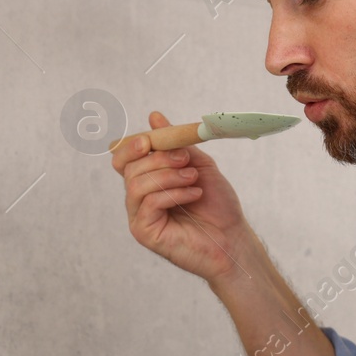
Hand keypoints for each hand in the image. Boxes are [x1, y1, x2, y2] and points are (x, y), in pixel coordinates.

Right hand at [110, 111, 249, 285]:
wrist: (233, 238)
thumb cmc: (217, 205)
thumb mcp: (199, 165)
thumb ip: (176, 144)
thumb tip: (154, 117)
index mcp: (148, 181)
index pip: (123, 159)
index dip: (130, 146)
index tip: (150, 140)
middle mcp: (139, 198)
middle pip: (128, 168)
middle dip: (158, 159)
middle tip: (186, 160)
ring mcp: (139, 216)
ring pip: (136, 185)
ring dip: (168, 176)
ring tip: (194, 179)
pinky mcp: (144, 232)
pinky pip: (148, 203)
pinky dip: (173, 194)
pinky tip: (195, 195)